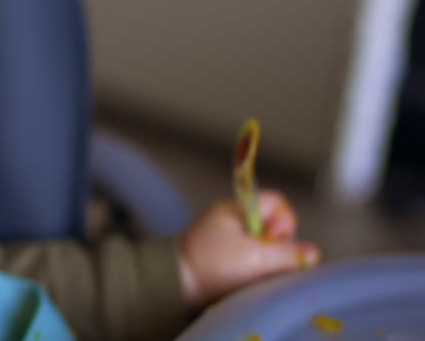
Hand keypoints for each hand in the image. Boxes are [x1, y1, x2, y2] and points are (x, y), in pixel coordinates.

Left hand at [178, 190, 320, 307]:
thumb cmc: (212, 266)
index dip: (285, 221)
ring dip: (266, 259)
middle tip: (264, 260)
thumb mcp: (255, 259)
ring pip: (263, 244)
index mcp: (236, 209)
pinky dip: (253, 267)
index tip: (276, 239)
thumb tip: (312, 252)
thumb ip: (288, 254)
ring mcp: (226, 236)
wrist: (174, 284)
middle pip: (273, 225)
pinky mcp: (223, 255)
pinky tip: (246, 279)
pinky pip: (250, 257)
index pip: (276, 202)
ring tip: (253, 273)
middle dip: (277, 245)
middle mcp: (231, 218)